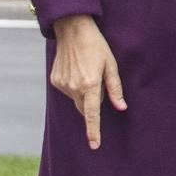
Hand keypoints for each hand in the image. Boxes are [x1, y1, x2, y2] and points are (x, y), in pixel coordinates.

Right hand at [50, 14, 125, 149]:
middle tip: (99, 80)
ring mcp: (62, 85)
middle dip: (93, 102)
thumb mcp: (111, 65)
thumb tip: (121, 107)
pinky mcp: (55, 81)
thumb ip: (115, 88)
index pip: (92, 114)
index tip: (94, 145)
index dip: (94, 131)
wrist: (72, 31)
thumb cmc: (97, 46)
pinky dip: (74, 86)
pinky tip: (77, 69)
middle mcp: (74, 87)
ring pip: (76, 99)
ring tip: (87, 70)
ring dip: (84, 92)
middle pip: (85, 107)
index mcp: (90, 85)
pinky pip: (68, 91)